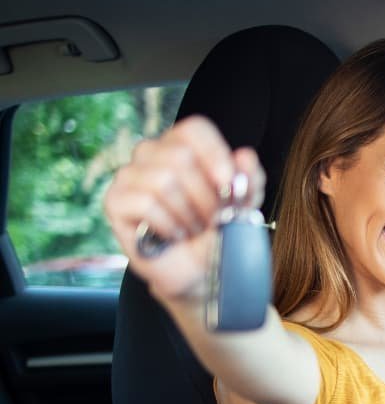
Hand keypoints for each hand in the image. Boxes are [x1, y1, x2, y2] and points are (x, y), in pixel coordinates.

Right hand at [103, 116, 265, 305]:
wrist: (200, 274)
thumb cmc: (217, 235)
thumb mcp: (244, 207)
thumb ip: (249, 180)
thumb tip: (244, 156)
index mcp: (182, 146)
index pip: (194, 129)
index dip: (215, 155)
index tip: (229, 185)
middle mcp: (151, 153)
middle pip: (180, 156)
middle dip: (205, 196)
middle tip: (212, 220)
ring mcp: (129, 175)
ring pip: (163, 180)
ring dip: (188, 214)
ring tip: (193, 229)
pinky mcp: (115, 201)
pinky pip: (145, 203)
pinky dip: (168, 225)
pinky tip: (174, 236)